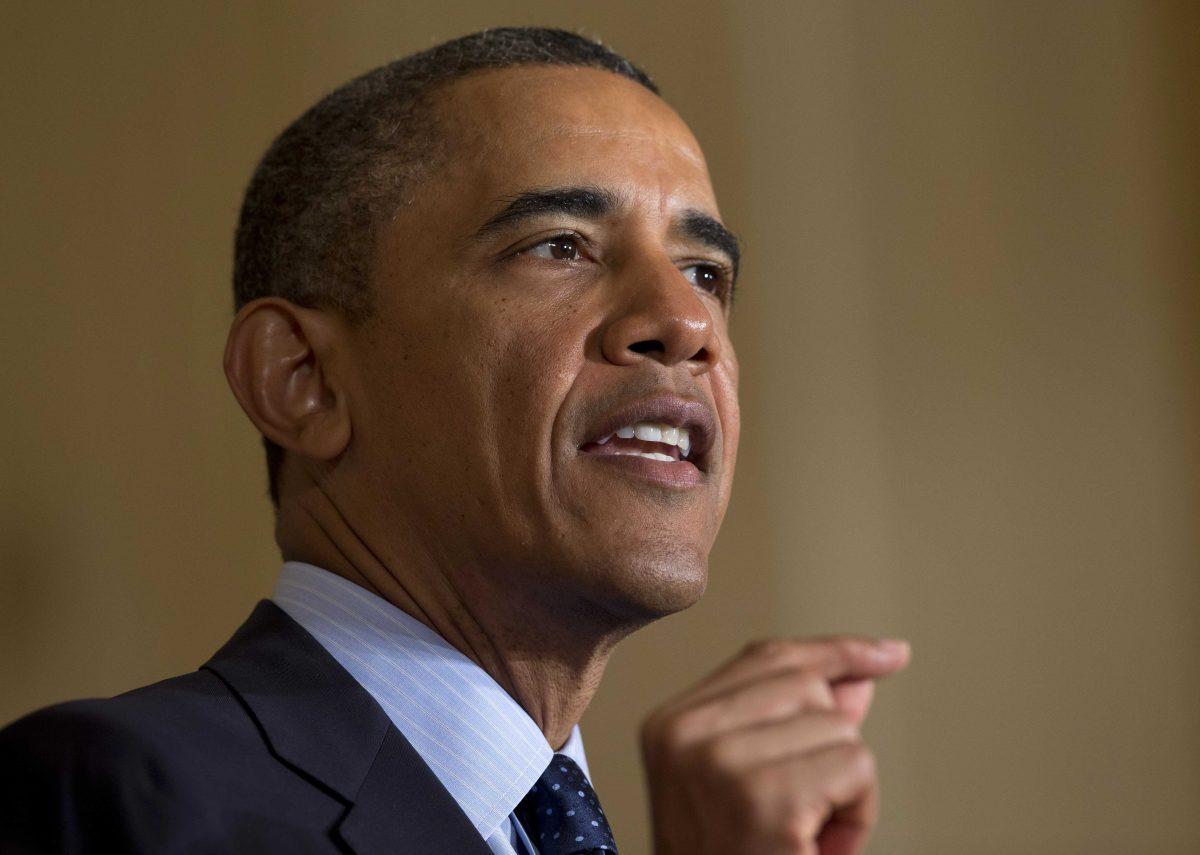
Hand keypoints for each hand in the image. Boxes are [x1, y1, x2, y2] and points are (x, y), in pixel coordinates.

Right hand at [640, 636, 910, 854]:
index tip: (891, 654)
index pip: (767, 658)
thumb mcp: (752, 786)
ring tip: (802, 837)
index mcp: (670, 726)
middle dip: (830, 746)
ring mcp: (720, 765)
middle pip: (808, 686)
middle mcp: (684, 735)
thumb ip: (795, 722)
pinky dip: (859, 815)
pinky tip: (819, 848)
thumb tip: (859, 675)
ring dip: (845, 789)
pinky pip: (856, 767)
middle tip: (800, 813)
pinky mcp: (767, 801)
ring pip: (840, 727)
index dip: (836, 653)